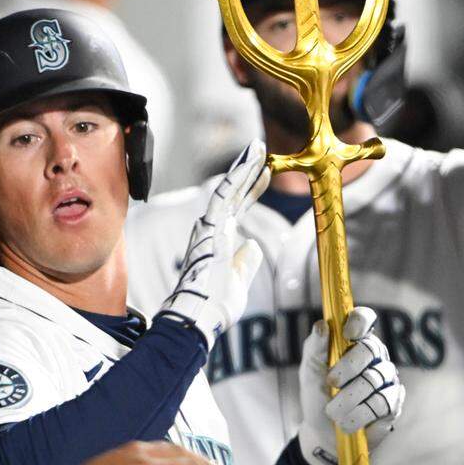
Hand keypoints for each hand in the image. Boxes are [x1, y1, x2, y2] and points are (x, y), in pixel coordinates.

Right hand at [159, 140, 269, 345]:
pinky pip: (224, 196)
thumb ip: (246, 262)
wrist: (199, 317)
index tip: (264, 175)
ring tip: (258, 147)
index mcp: (219, 241)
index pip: (237, 208)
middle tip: (261, 150)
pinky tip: (250, 162)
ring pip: (228, 189)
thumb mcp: (239, 281)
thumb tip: (253, 245)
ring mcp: (209, 227)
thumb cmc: (215, 304)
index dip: (251, 191)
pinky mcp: (210, 228)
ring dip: (244, 167)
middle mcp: (211, 229)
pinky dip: (237, 178)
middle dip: (247, 171)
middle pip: (232, 193)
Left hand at [297, 307, 405, 464]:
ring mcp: (387, 379)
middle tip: (331, 383)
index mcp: (354, 342)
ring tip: (333, 411)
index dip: (359, 322)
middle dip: (347, 367)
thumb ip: (315, 347)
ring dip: (348, 399)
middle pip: (371, 349)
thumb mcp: (310, 371)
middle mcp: (375, 356)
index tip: (346, 334)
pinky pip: (383, 402)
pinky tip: (348, 422)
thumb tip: (322, 325)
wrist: (322, 432)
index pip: (364, 319)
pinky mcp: (393, 402)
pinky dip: (360, 414)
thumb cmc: (317, 395)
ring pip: (374, 379)